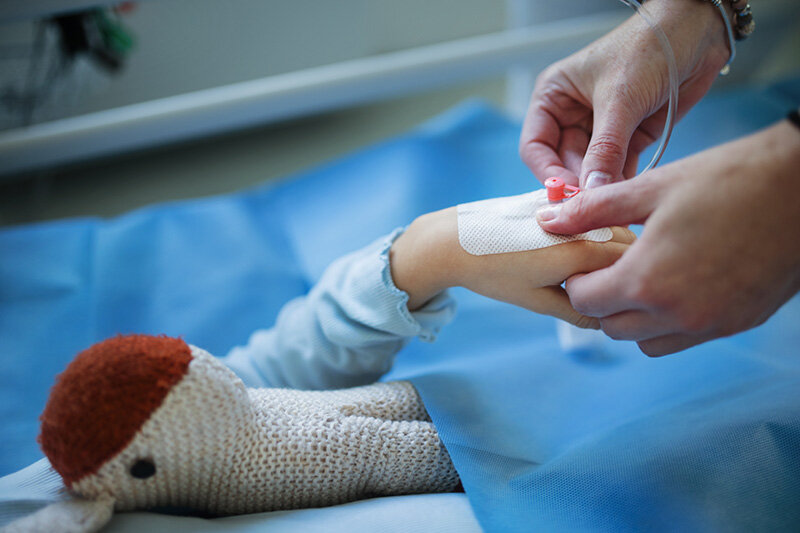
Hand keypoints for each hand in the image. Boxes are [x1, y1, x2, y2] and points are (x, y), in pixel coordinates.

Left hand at [389, 206, 634, 327]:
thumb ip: (577, 310)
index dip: (630, 283)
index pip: (632, 265)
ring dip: (611, 246)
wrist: (453, 240)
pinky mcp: (553, 198)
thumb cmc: (492, 272)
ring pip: (608, 225)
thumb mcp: (537, 300)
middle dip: (626, 263)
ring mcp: (568, 206)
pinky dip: (592, 231)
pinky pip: (587, 215)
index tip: (619, 299)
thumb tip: (605, 321)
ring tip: (587, 271)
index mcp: (582, 250)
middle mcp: (581, 223)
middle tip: (606, 288)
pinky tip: (570, 250)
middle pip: (626, 242)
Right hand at [519, 0, 729, 187]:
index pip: (535, 146)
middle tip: (594, 205)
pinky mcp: (628, 137)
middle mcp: (572, 114)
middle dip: (578, 183)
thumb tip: (591, 192)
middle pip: (563, 163)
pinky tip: (626, 196)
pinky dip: (621, 183)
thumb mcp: (620, 99)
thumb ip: (604, 149)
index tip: (566, 194)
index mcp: (554, 97)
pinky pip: (617, 169)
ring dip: (600, 187)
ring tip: (612, 206)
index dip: (548, 172)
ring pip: (590, 170)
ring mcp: (601, 128)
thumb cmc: (647, 48)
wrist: (697, 33)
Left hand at [536, 121, 799, 354]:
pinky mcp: (737, 323)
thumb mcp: (652, 188)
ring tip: (642, 276)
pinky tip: (677, 283)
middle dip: (601, 301)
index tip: (583, 262)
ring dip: (634, 317)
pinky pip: (686, 338)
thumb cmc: (728, 179)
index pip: (585, 303)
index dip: (576, 282)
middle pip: (612, 328)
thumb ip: (592, 210)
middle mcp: (677, 315)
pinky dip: (669, 321)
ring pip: (648, 341)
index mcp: (647, 282)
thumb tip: (547, 218)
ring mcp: (710, 325)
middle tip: (607, 268)